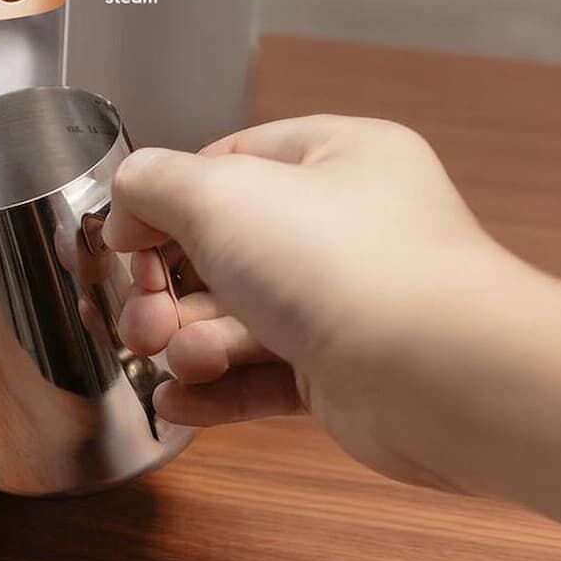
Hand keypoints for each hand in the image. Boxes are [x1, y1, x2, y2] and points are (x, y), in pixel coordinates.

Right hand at [103, 114, 533, 487]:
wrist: (438, 374)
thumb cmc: (350, 265)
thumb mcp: (222, 195)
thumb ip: (155, 184)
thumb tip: (127, 200)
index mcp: (339, 158)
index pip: (232, 162)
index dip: (167, 199)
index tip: (121, 237)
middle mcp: (350, 226)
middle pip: (227, 249)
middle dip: (169, 288)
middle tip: (140, 316)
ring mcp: (351, 303)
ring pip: (243, 318)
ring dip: (191, 341)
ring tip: (174, 360)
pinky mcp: (348, 374)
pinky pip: (267, 377)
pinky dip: (218, 389)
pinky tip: (177, 401)